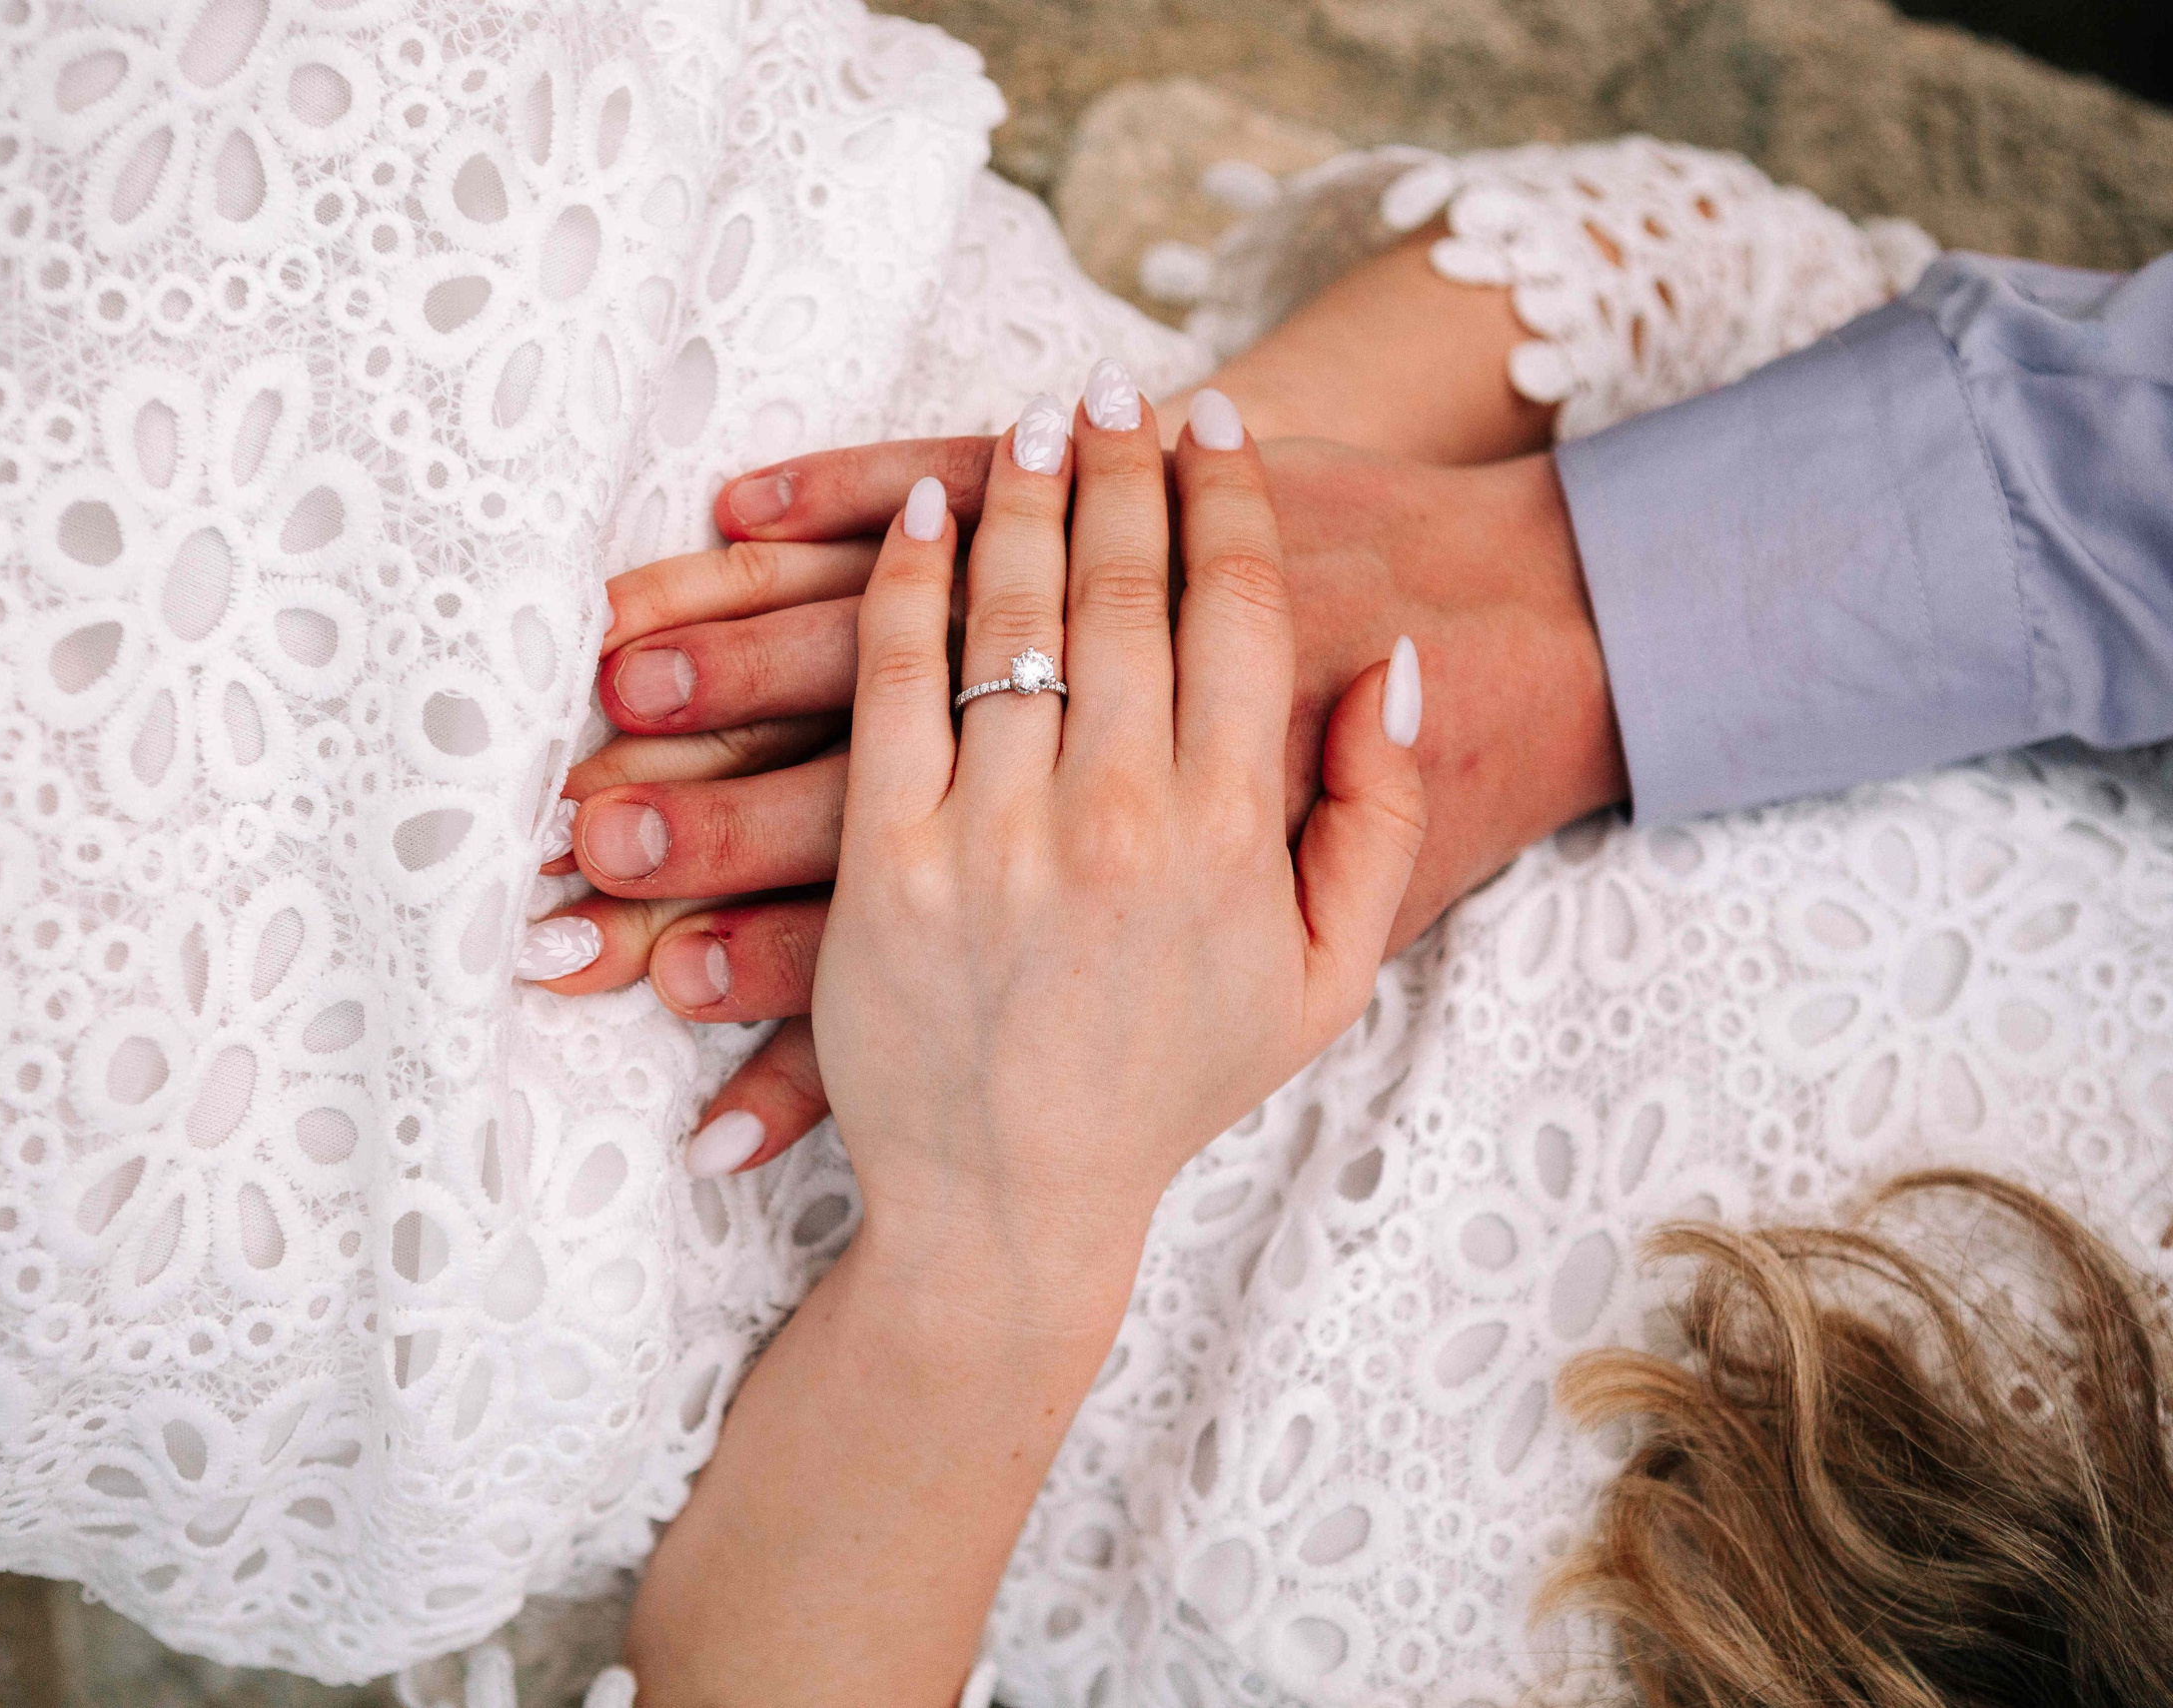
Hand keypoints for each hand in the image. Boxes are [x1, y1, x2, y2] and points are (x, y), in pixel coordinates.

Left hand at [525, 430, 1623, 1165]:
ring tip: (1039, 428)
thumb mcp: (1327, 977)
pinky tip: (927, 512)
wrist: (1015, 1201)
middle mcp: (1119, 818)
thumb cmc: (1170, 1085)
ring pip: (1010, 612)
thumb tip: (1393, 669)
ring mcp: (995, 838)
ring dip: (1024, 494)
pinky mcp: (888, 862)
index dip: (1226, 501)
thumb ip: (1378, 819)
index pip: (1238, 611)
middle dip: (1123, 469)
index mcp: (1233, 834)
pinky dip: (908, 576)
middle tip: (1116, 395)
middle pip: (1122, 587)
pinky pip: (894, 677)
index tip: (1214, 425)